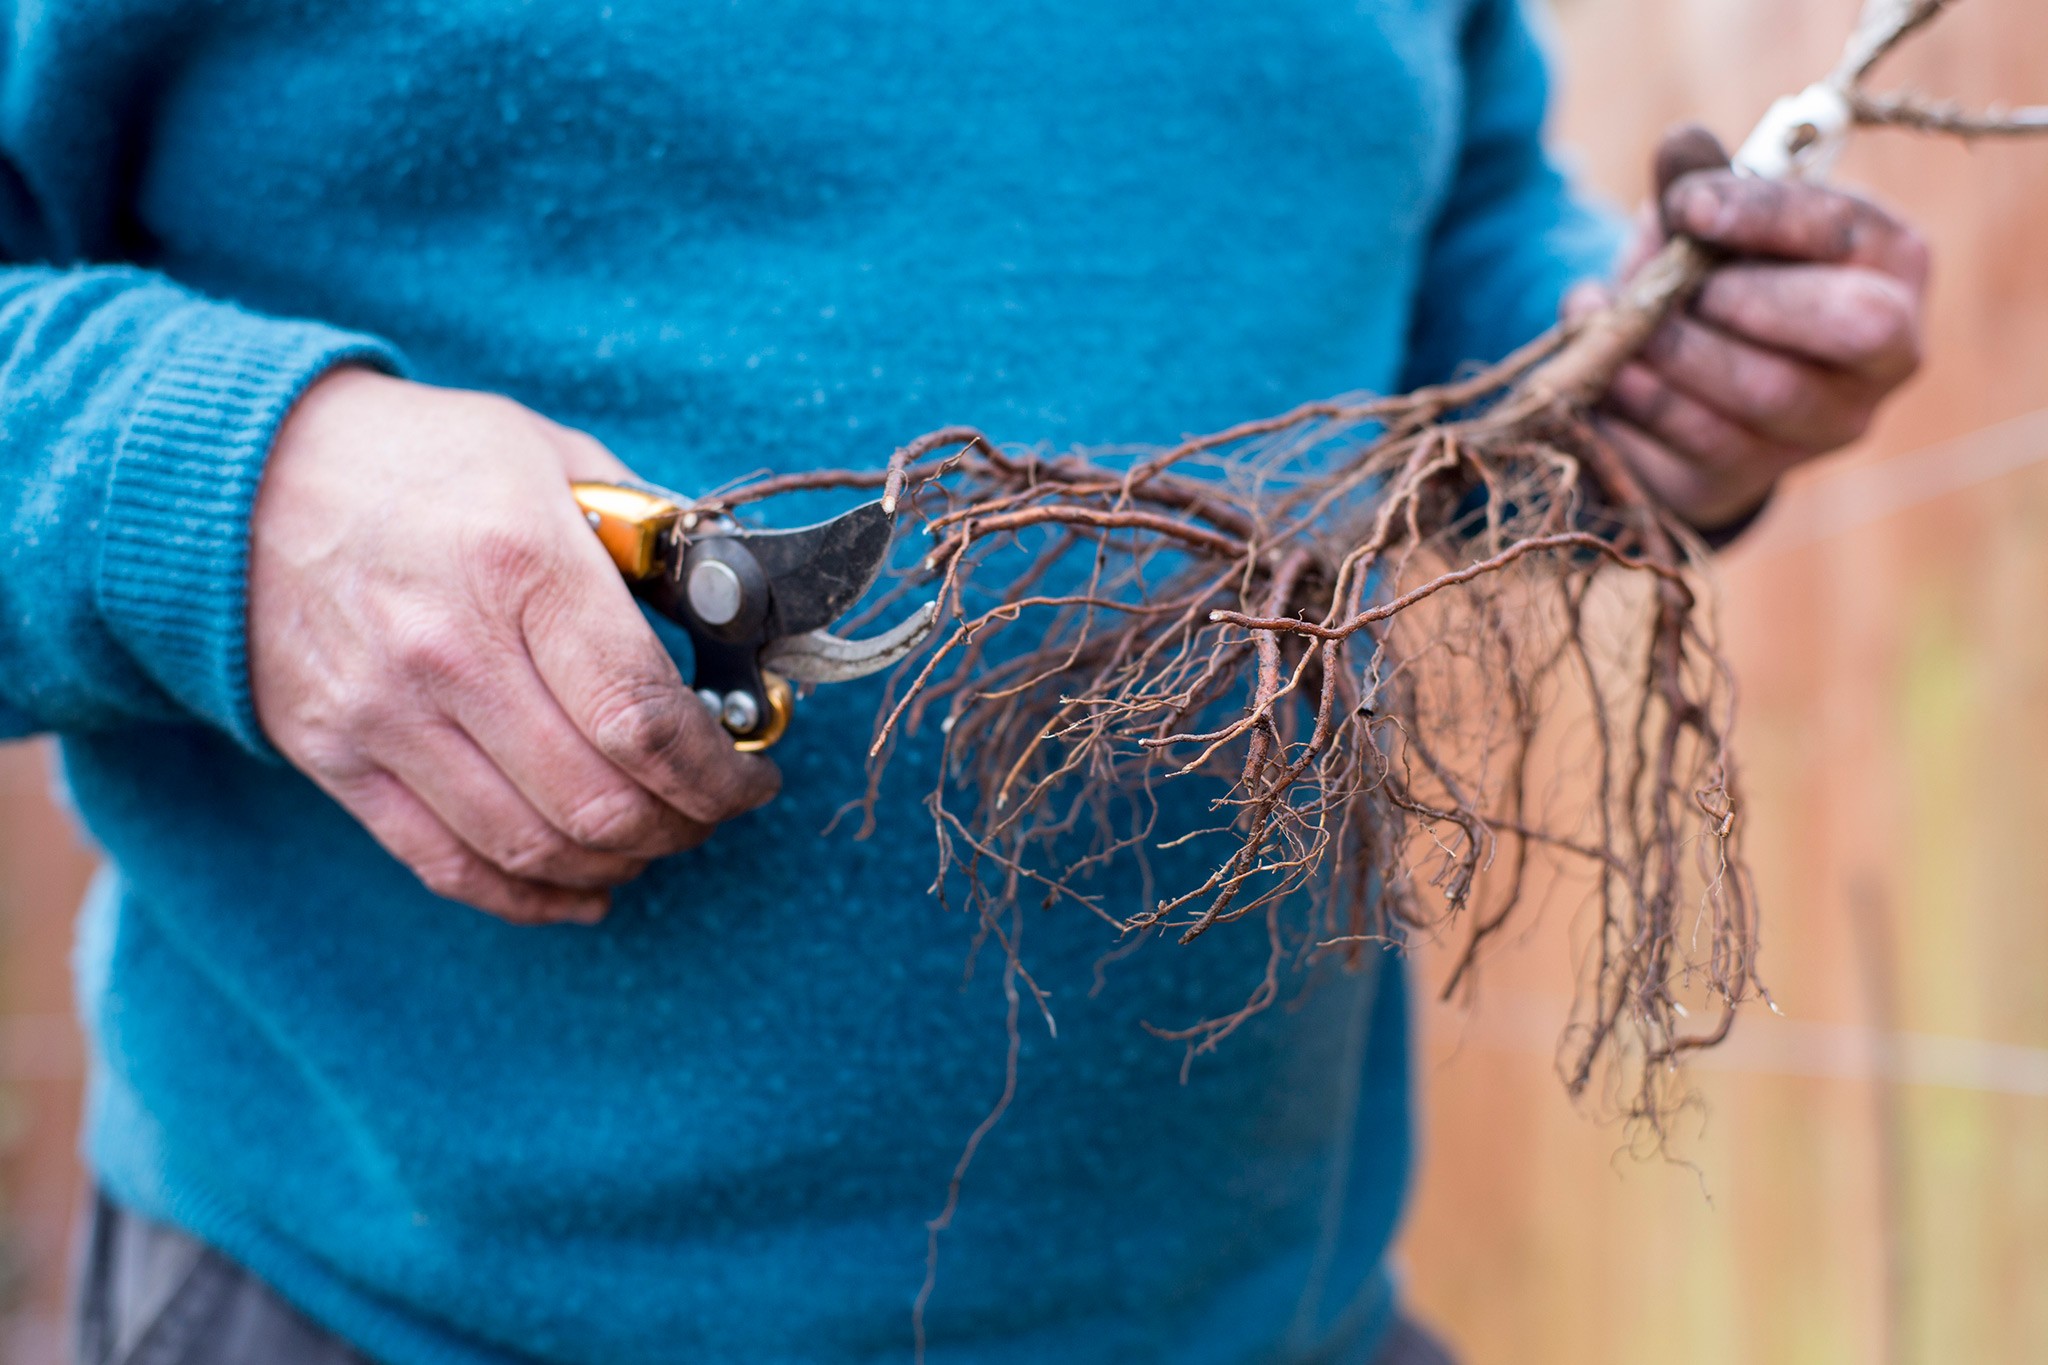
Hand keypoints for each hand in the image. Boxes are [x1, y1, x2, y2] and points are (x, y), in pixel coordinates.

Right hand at [249, 369, 779, 924]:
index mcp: (521, 566)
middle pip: (598, 801)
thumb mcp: (553, 457)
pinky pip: (449, 865)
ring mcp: (385, 715)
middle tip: (714, 808)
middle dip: (685, 824)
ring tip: (658, 837)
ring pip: (533, 846)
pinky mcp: (338, 759)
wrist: (242, 475)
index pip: (643, 718)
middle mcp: (449, 651)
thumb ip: (649, 537)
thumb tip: (734, 617)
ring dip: (620, 863)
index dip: (720, 773)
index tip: (754, 775)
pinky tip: (585, 887)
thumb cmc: (424, 460)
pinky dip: (532, 897)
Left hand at [1568, 126, 1929, 532]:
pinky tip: (1601, 369)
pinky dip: (1631, 402)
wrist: (1689, 384)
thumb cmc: (1717, 277)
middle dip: (1742, 296)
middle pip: (1847, 326)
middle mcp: (1883, 357)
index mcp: (1890, 266)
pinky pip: (1692, 448)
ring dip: (1669, 349)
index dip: (1760, 214)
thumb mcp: (1709, 221)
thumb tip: (1681, 144)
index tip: (1684, 204)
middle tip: (1673, 285)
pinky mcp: (1746, 481)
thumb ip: (1699, 183)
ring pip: (1760, 393)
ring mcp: (1821, 430)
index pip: (1847, 235)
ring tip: (1610, 316)